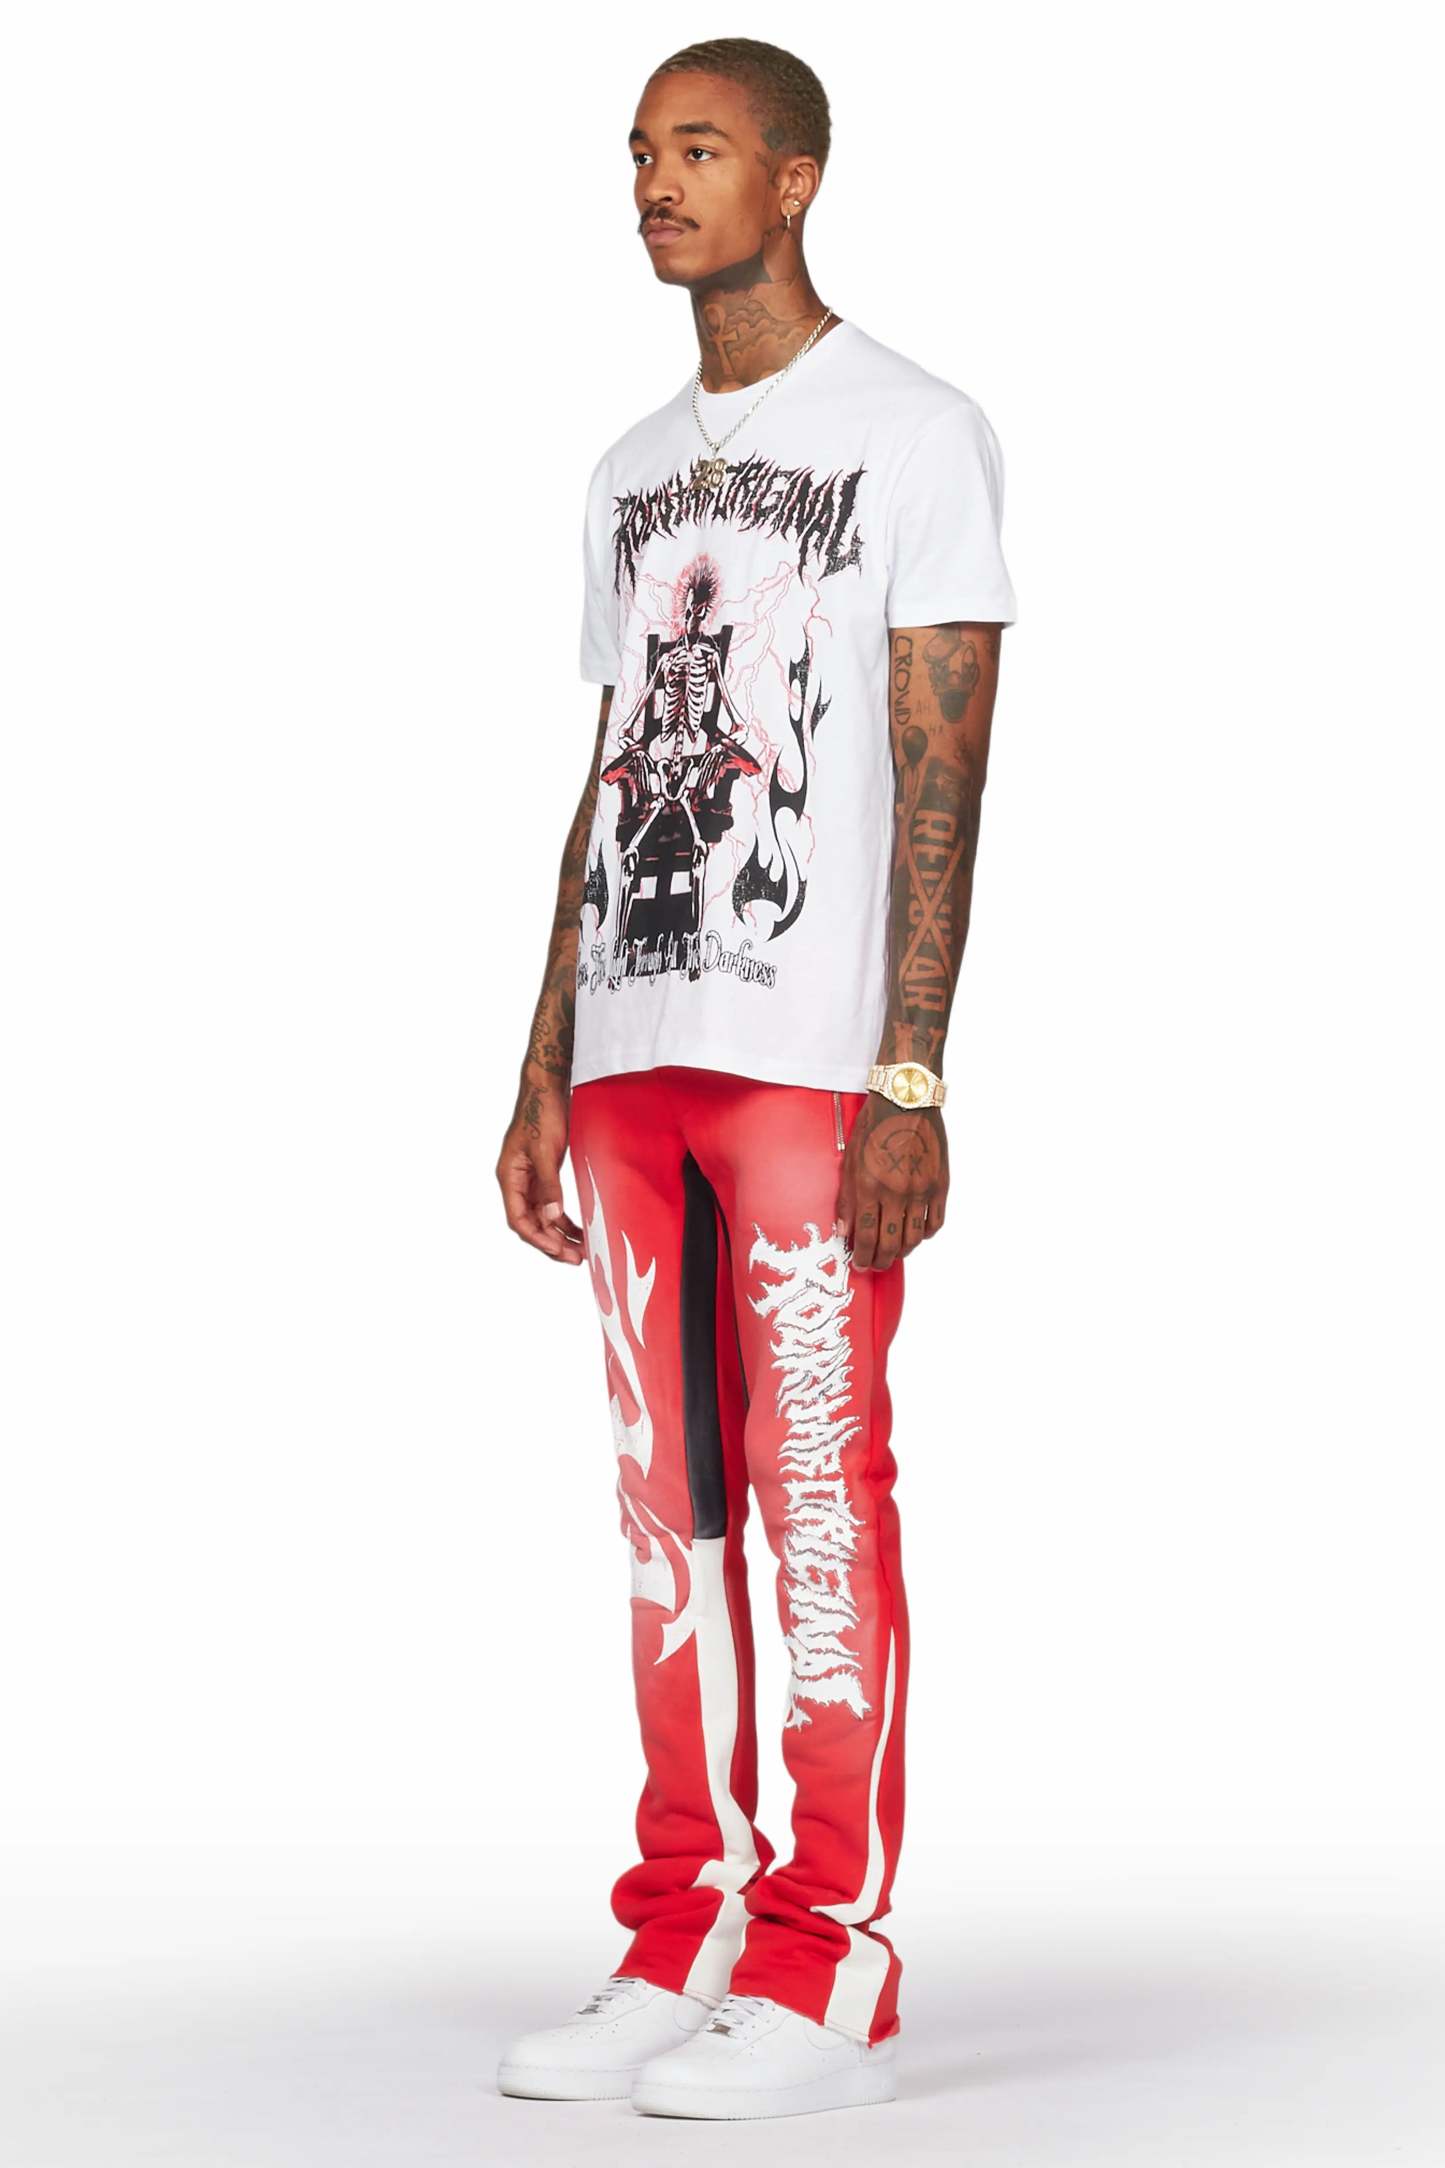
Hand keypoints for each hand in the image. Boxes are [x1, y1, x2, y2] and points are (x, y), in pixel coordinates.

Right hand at [496, 1072, 585, 1264]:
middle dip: (551, 1243)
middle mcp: (516, 1181)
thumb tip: (553, 1218)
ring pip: (542, 1216)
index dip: (538, 1238)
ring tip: (580, 1251)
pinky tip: (579, 1229)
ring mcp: (530, 1179)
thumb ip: (549, 1185)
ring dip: (559, 1234)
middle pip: (530, 1223)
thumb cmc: (543, 1114)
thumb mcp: (546, 1151)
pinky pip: (552, 1204)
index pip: (518, 1219)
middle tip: (576, 1259)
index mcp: (509, 1176)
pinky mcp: (544, 1173)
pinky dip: (564, 1218)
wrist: (548, 1087)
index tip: (559, 1251)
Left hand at [836, 1095, 947, 1272]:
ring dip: (903, 1252)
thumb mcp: (850, 1159)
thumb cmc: (874, 1126)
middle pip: (890, 1244)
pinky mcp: (940, 1184)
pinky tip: (916, 1234)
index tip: (859, 1264)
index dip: (861, 1257)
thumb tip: (844, 1231)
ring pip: (914, 1238)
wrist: (907, 1100)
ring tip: (894, 1253)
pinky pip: (936, 1222)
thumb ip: (847, 1199)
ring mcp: (922, 1190)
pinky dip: (926, 1234)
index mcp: (870, 1186)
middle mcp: (897, 1192)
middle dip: (880, 1260)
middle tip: (875, 1264)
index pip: (865, 1237)